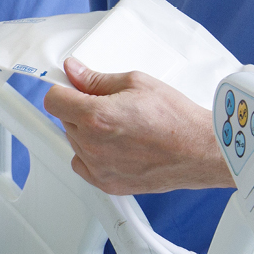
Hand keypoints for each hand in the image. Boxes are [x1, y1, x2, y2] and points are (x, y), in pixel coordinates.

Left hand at [42, 59, 232, 195]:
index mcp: (96, 116)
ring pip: (75, 142)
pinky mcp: (107, 183)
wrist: (199, 150)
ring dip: (87, 132)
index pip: (53, 100)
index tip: (73, 89)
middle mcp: (93, 145)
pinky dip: (92, 155)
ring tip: (120, 127)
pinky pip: (83, 164)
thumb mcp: (136, 83)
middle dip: (80, 109)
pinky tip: (114, 146)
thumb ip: (96, 79)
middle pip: (65, 120)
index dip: (64, 90)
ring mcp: (98, 167)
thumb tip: (74, 71)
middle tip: (109, 106)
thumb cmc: (176, 119)